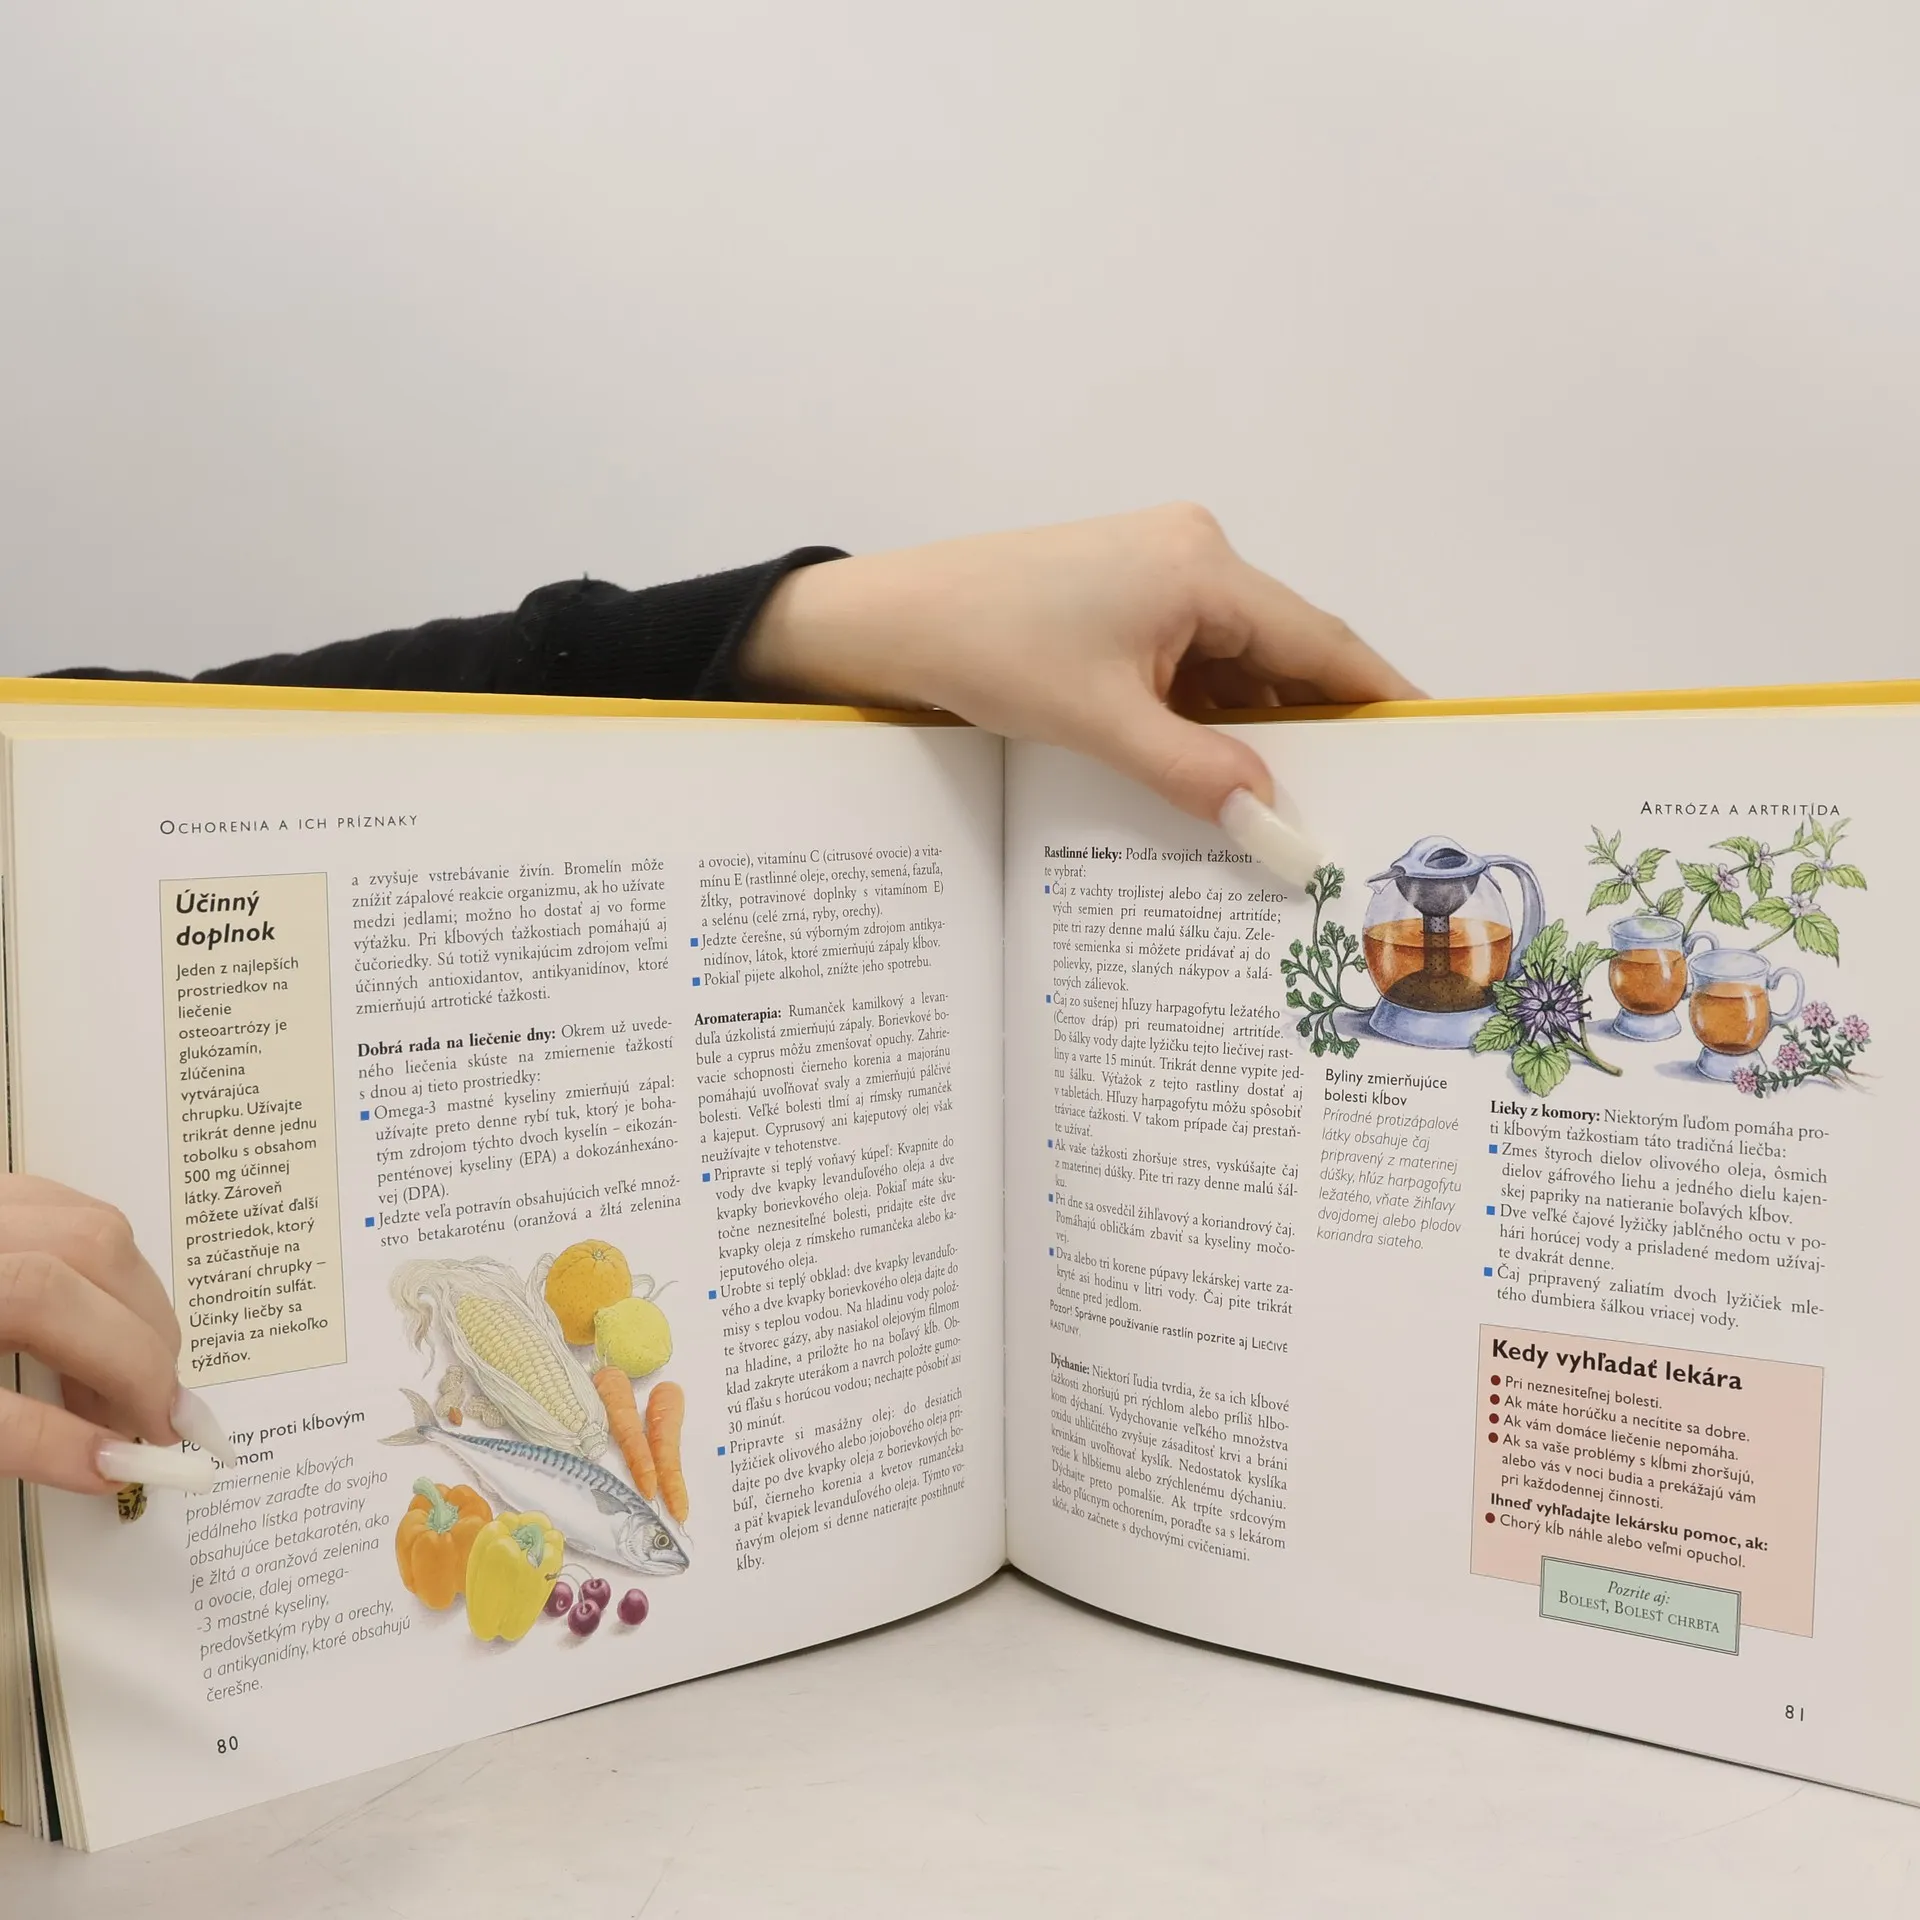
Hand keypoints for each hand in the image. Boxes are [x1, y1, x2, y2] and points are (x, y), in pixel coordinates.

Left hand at [0, 1175, 228, 1494]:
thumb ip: (20, 1438)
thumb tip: (111, 1462)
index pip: (41, 1302)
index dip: (116, 1377)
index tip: (145, 1447)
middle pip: (87, 1255)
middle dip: (139, 1342)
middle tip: (154, 1414)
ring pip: (92, 1223)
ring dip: (131, 1299)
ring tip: (124, 1372)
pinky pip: (69, 1207)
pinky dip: (102, 1263)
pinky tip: (94, 1313)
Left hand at [736, 504, 1421, 821]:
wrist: (885, 622)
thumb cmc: (984, 647)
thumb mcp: (1100, 723)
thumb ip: (1198, 776)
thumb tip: (1280, 829)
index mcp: (1202, 567)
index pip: (1321, 645)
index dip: (1379, 701)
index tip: (1429, 748)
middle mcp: (1193, 557)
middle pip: (1285, 657)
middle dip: (1317, 732)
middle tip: (1361, 806)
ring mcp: (1156, 577)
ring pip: (1237, 668)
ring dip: (1256, 734)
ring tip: (1290, 811)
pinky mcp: (1123, 602)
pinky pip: (1193, 666)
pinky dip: (1209, 720)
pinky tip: (1217, 778)